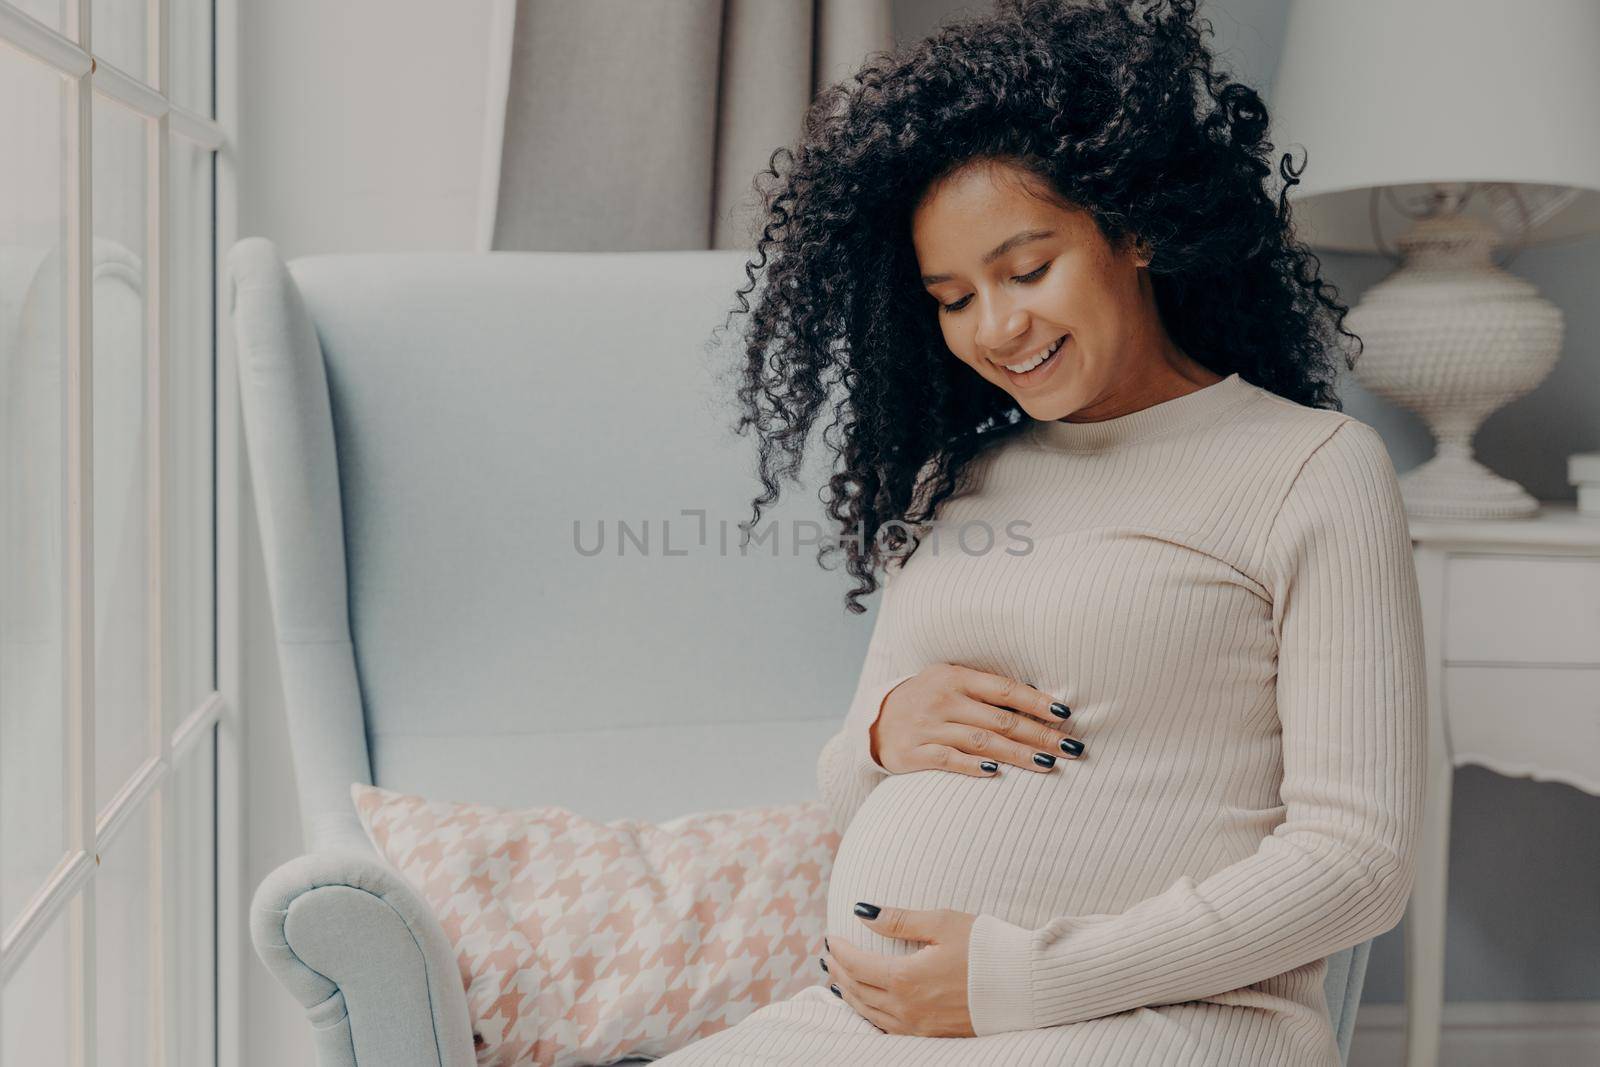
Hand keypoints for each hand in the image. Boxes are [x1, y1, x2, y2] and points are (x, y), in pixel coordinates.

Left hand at [821, 902, 977, 1036]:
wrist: (1025, 986)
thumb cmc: (987, 948)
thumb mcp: (942, 922)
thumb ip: (899, 919)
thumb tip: (863, 912)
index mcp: (906, 978)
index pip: (857, 965)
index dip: (840, 951)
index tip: (830, 937)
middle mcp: (907, 1008)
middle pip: (858, 991)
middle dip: (839, 971)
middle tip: (829, 956)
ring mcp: (919, 1026)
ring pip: (870, 1013)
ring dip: (850, 994)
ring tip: (839, 979)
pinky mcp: (933, 1036)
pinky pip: (888, 1028)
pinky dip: (870, 1014)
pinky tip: (868, 1005)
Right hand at [869, 664, 1083, 775]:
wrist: (875, 721)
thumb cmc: (927, 700)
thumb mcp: (950, 681)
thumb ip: (986, 689)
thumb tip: (1039, 697)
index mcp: (955, 677)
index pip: (1004, 689)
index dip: (1036, 702)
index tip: (1065, 714)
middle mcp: (943, 700)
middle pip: (1000, 720)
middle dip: (1039, 735)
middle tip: (1071, 748)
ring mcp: (927, 727)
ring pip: (981, 742)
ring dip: (1018, 754)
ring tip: (1047, 764)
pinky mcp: (914, 753)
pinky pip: (949, 760)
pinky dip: (973, 766)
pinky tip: (996, 773)